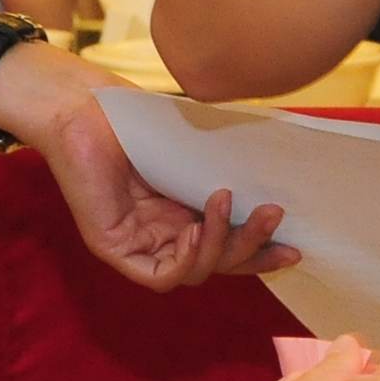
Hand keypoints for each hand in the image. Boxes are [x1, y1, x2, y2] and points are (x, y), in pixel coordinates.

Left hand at [0, 42, 296, 290]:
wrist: (85, 105)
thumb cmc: (135, 119)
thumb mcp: (193, 151)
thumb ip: (227, 170)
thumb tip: (281, 171)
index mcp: (182, 214)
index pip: (227, 248)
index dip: (259, 252)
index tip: (295, 245)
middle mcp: (162, 235)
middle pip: (217, 263)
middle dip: (251, 246)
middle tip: (275, 215)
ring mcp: (137, 245)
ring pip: (194, 271)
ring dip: (221, 243)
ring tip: (226, 202)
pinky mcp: (112, 249)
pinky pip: (159, 275)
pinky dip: (185, 260)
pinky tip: (196, 232)